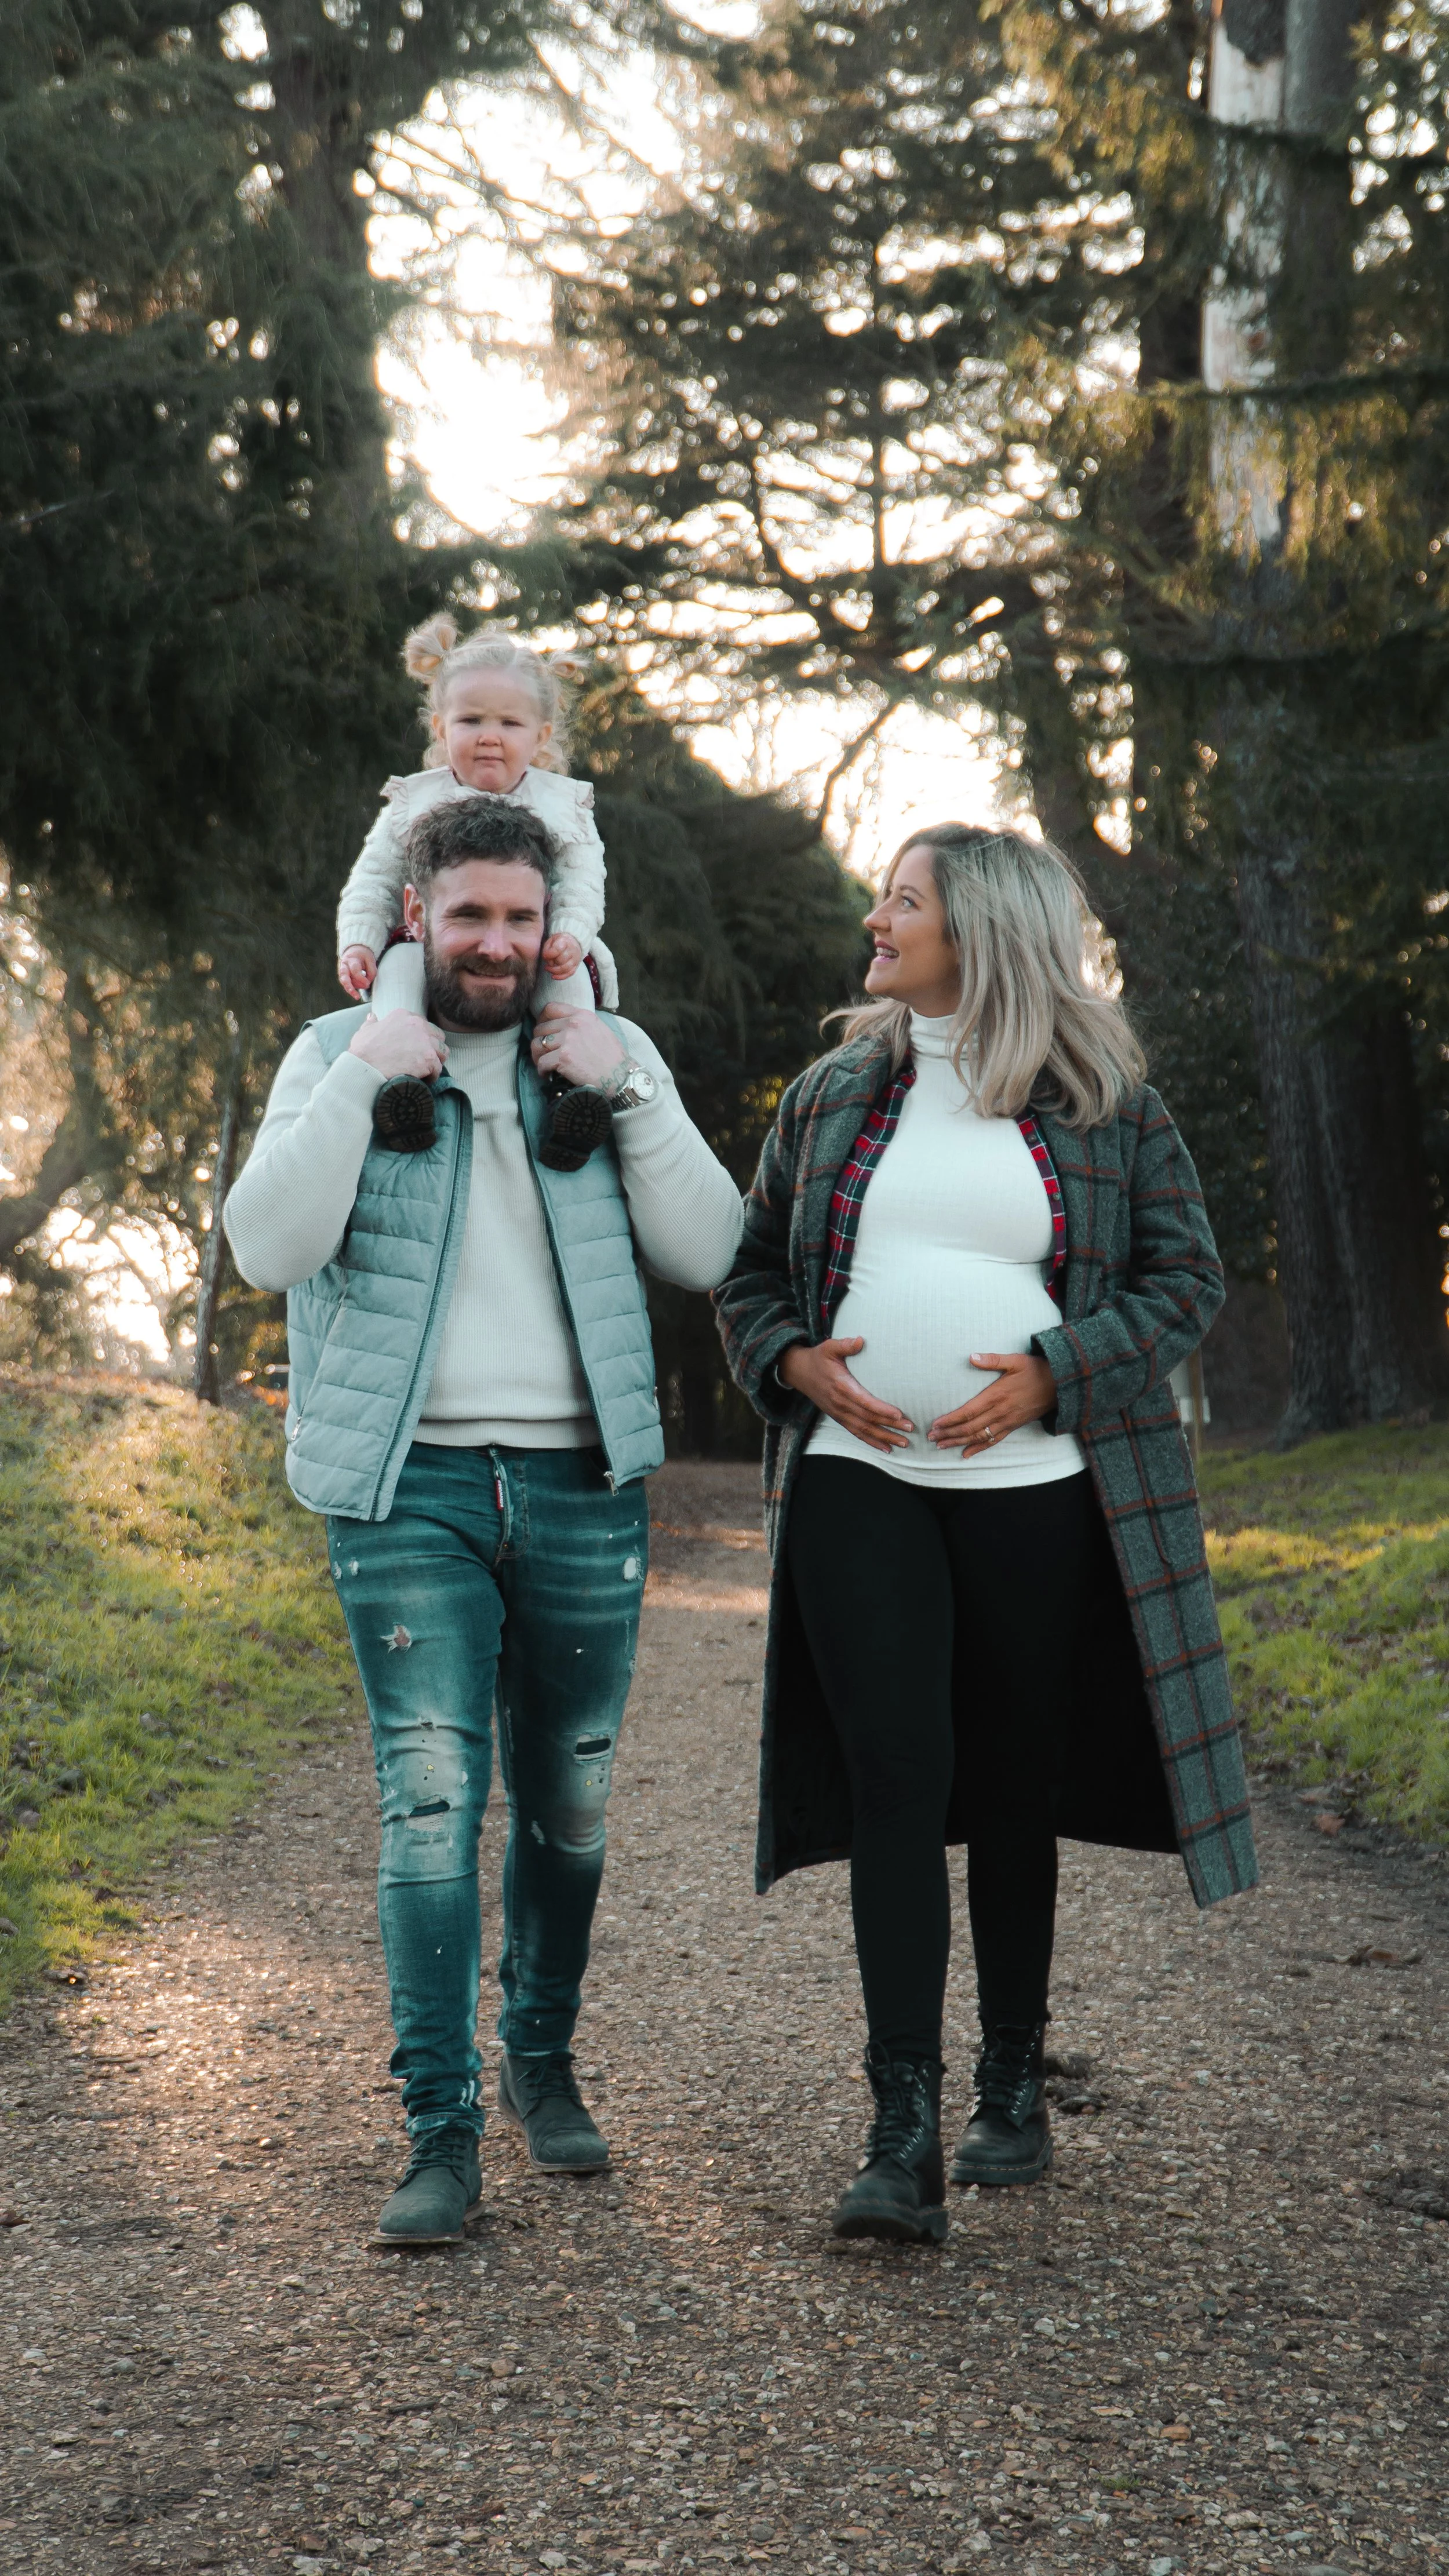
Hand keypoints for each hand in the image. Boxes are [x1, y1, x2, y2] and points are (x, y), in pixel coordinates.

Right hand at [338, 944, 377, 998]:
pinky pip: (345, 984)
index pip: (355, 970)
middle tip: (357, 997)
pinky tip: (356, 992)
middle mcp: (344, 965)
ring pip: (344, 982)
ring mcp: (341, 971)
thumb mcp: (371, 960)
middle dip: (350, 988)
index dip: (361, 979)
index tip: (368, 984)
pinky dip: (351, 988)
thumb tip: (366, 985)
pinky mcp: (342, 976)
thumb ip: (371, 972)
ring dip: (353, 989)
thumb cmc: (363, 956)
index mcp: (352, 959)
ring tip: (360, 991)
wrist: (354, 949)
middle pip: (344, 978)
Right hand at [348, 1011, 448, 1081]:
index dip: (422, 1039)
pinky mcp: (428, 1059)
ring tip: (425, 1071)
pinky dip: (432, 1076)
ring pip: (442, 1052)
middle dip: (433, 1048)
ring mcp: (425, 1042)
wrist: (364, 1067)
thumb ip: (372, 1022)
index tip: (415, 1049)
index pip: (424, 1025)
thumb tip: (372, 1016)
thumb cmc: (363, 1051)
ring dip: (435, 1062)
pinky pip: (438, 1069)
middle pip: (437, 1037)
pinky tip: (423, 1080)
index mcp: (404, 1016)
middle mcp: (418, 1025)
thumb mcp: (365, 1030)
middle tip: (423, 1061)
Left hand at [530, 1001, 626, 1089]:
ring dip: (537, 1057)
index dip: (541, 1020)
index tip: (543, 1032)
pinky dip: (542, 1071)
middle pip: (540, 1029)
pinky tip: (548, 1076)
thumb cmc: (612, 1058)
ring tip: (544, 1066)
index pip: (550, 1008)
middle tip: (544, 1055)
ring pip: (537, 1045)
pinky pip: (541, 1063)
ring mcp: (567, 1040)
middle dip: (540, 1043)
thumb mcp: (600, 1030)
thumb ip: (581, 1024)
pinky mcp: (563, 1057)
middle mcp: (573, 1024)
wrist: (620, 1077)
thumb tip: (561, 1027)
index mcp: (582, 1015)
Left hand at [541, 930, 583, 980]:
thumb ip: (547, 949)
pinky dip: (561, 977)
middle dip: (552, 962)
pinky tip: (553, 976)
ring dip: (554, 971)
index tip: (545, 955)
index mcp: (565, 940)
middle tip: (548, 960)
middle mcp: (572, 949)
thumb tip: (548, 961)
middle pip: (561, 960)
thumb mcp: (550, 940)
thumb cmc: (558, 942)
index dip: (549, 954)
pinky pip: (570, 973)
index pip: (557, 949)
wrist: (573, 942)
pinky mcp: (576, 966)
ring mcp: (575, 958)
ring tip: (548, 968)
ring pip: (566, 968)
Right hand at [778, 1337, 913, 1453]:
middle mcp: (841, 1404)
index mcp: (841, 1387)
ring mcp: (839, 1413)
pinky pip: (856, 1433)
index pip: (865, 1402)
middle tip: (910, 1429)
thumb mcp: (829, 1347)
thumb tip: (861, 1340)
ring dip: (884, 1438)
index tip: (899, 1414)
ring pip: (864, 1430)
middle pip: (868, 1419)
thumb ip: (845, 1345)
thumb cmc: (819, 1358)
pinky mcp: (839, 1418)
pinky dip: (872, 1442)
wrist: (799, 1372)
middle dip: (890, 1426)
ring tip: (904, 1443)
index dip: (882, 1410)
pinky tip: (886, 1448)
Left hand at [929, 1351, 1055, 1454]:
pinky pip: (993, 1441)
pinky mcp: (1013, 1426)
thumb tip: (971, 1357)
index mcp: (997, 1395)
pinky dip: (979, 1448)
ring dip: (959, 1442)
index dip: (950, 1420)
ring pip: (979, 1436)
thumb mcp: (1015, 1360)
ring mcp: (1007, 1422)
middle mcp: (1000, 1412)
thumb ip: (992, 1360)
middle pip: (969, 1427)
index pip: (968, 1411)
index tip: (935, 1424)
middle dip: (949, 1434)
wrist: (1060, 1386)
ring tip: (941, 1446)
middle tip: (931, 1438)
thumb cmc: (1036, 1370)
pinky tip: (966, 1454)